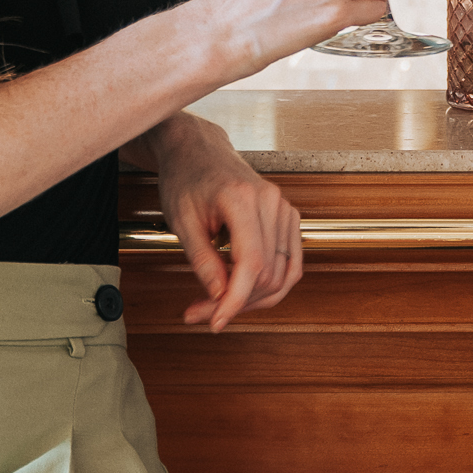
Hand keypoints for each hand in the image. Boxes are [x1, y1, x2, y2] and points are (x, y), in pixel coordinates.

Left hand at [150, 117, 302, 329]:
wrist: (198, 151)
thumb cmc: (186, 178)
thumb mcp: (182, 222)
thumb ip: (202, 261)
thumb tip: (219, 296)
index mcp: (243, 199)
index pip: (251, 264)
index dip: (235, 300)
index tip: (216, 321)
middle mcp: (271, 202)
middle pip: (268, 274)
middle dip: (236, 302)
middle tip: (202, 312)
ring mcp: (283, 208)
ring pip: (282, 274)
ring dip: (253, 298)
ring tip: (218, 304)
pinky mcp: (286, 217)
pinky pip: (290, 263)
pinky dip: (270, 284)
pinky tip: (244, 291)